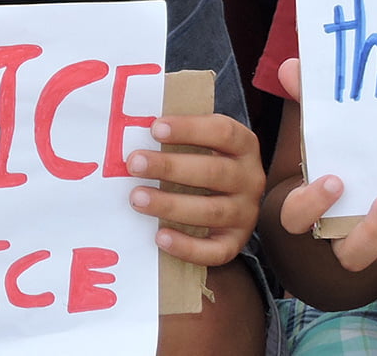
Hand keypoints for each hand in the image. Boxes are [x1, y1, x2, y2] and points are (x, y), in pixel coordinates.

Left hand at [125, 113, 263, 266]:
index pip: (223, 132)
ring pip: (212, 211)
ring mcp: (245, 212)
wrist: (224, 196)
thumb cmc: (198, 157)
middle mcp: (249, 178)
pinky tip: (160, 237)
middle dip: (170, 167)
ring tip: (137, 198)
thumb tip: (127, 126)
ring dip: (171, 205)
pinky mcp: (235, 240)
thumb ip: (171, 133)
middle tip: (134, 164)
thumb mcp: (194, 140)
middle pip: (214, 172)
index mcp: (242, 145)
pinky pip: (216, 251)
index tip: (155, 128)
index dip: (190, 129)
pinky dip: (188, 247)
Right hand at [276, 58, 376, 271]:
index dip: (312, 205)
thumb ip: (308, 103)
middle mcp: (334, 234)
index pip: (295, 217)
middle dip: (366, 229)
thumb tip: (292, 67)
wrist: (365, 181)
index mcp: (307, 207)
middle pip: (344, 250)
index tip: (336, 180)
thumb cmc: (335, 158)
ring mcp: (367, 246)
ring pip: (373, 258)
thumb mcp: (323, 134)